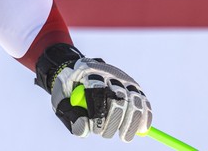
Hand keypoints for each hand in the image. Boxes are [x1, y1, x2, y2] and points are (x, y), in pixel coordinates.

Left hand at [35, 44, 151, 142]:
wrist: (76, 73)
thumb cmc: (69, 91)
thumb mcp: (62, 102)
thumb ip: (72, 115)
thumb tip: (86, 128)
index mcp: (88, 71)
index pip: (97, 91)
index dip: (99, 113)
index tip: (97, 130)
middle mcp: (108, 71)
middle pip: (118, 96)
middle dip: (114, 120)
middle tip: (107, 134)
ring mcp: (123, 77)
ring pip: (134, 99)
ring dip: (131, 122)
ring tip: (123, 136)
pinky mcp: (133, 85)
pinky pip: (143, 101)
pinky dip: (145, 115)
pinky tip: (142, 128)